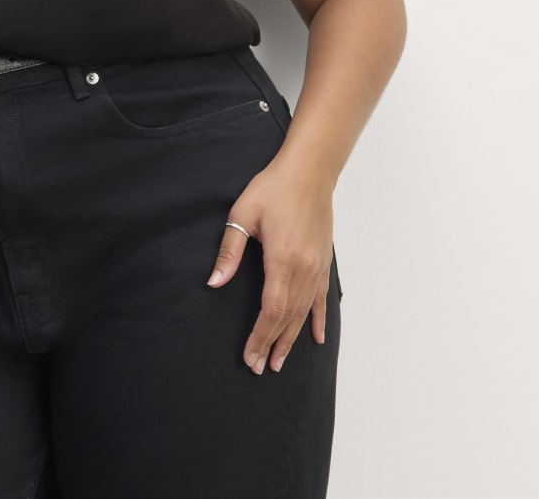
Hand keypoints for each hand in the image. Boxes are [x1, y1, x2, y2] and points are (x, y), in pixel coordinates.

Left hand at [206, 155, 333, 374]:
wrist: (309, 170)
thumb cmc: (273, 187)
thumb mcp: (243, 213)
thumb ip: (229, 250)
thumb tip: (214, 282)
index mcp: (282, 258)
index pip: (271, 310)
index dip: (260, 336)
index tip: (249, 356)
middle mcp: (304, 268)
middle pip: (288, 318)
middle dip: (272, 345)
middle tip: (259, 368)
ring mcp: (318, 266)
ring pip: (305, 312)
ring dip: (292, 339)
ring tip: (279, 361)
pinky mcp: (324, 261)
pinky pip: (321, 298)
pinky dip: (318, 320)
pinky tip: (315, 339)